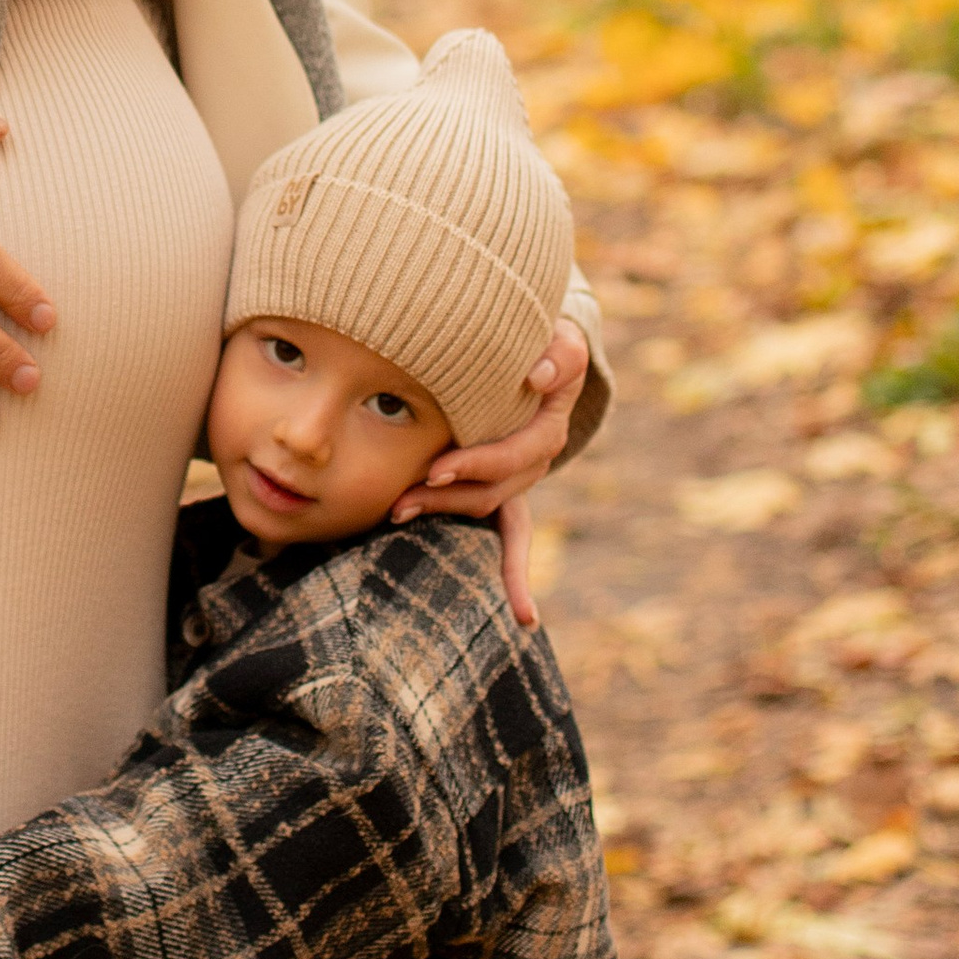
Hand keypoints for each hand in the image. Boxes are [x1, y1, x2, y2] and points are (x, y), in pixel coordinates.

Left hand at [387, 320, 587, 631]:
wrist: (548, 355)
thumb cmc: (548, 345)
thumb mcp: (561, 340)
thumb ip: (557, 354)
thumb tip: (536, 375)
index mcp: (547, 430)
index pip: (512, 455)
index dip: (475, 465)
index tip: (436, 470)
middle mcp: (537, 461)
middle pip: (491, 492)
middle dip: (446, 499)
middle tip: (403, 500)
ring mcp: (523, 479)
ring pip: (484, 508)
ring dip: (443, 515)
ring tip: (396, 513)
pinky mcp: (508, 488)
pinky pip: (517, 540)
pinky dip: (519, 578)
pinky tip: (526, 618)